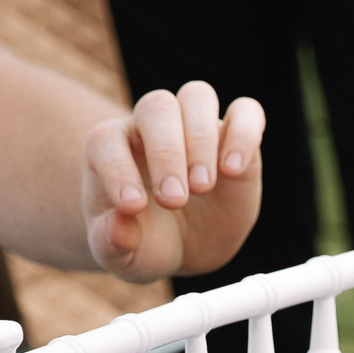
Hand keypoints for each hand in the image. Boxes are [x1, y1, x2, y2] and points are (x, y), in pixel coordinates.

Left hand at [83, 82, 266, 282]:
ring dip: (201, 139)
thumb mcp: (123, 255)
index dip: (118, 170)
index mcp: (111, 148)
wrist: (184, 247)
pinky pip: (246, 112)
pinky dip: (245, 133)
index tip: (134, 208)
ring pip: (197, 97)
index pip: (107, 141)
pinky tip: (234, 170)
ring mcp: (194, 127)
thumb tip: (118, 227)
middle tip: (174, 201)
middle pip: (157, 108)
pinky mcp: (234, 137)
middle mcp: (151, 127)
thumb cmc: (145, 243)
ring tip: (203, 187)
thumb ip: (112, 242)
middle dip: (166, 153)